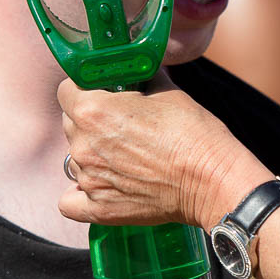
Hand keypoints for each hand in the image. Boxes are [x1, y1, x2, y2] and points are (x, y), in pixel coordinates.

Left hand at [56, 74, 270, 229]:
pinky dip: (80, 194)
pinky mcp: (99, 209)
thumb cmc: (194, 134)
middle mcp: (83, 145)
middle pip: (69, 123)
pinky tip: (101, 184)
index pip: (66, 90)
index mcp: (93, 111)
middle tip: (120, 124)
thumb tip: (138, 69)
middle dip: (88, 120)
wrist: (212, 181)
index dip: (85, 88)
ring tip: (123, 156)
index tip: (103, 93)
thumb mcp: (168, 91)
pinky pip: (70, 201)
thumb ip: (142, 78)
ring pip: (73, 158)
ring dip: (91, 154)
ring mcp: (89, 179)